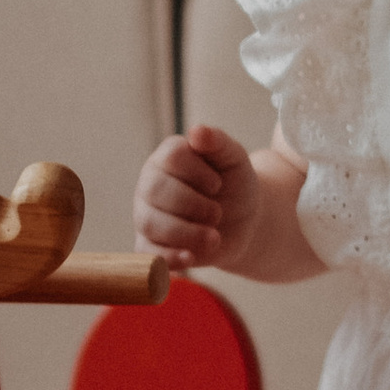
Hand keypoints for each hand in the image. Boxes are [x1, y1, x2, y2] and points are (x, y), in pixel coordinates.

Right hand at [135, 124, 258, 270]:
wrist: (243, 223)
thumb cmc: (235, 185)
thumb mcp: (235, 161)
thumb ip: (218, 142)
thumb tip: (197, 132)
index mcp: (169, 156)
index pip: (171, 156)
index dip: (197, 172)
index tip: (218, 185)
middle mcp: (150, 183)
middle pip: (155, 190)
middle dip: (192, 205)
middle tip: (218, 213)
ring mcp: (146, 214)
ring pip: (150, 222)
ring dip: (186, 233)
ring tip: (214, 237)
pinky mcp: (149, 244)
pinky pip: (146, 252)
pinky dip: (168, 257)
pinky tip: (191, 258)